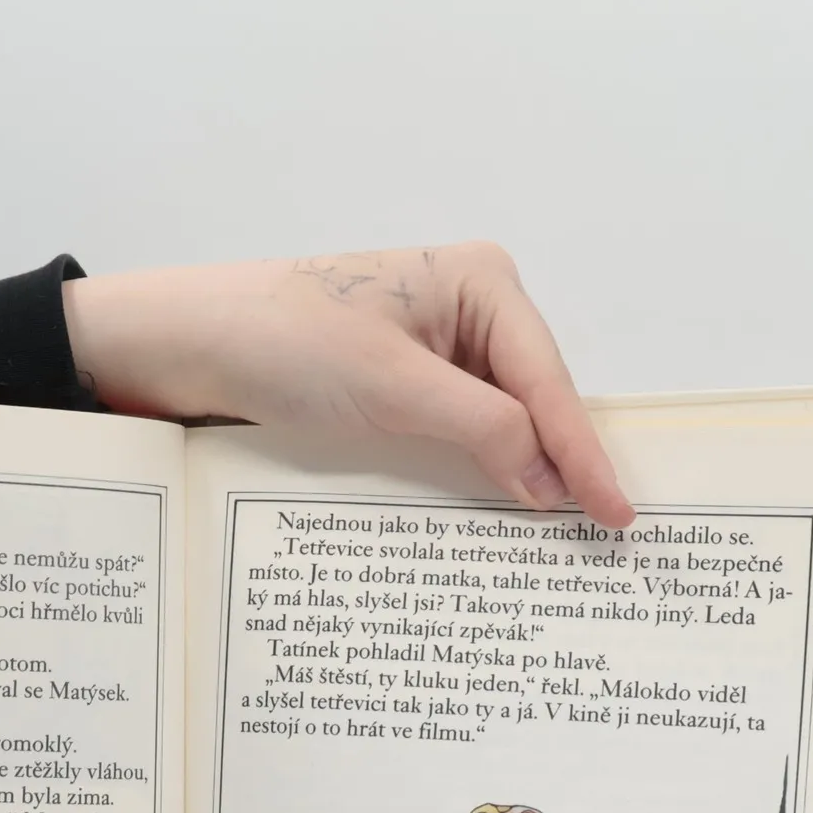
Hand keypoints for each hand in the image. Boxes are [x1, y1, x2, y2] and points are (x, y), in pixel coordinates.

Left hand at [63, 243, 632, 527]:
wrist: (194, 344)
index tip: (618, 513)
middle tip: (610, 532)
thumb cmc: (287, 342)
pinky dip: (485, 470)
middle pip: (537, 399)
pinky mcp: (409, 383)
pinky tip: (507, 506)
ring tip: (573, 531)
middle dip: (566, 462)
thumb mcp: (393, 387)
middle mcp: (473, 306)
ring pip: (505, 421)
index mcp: (483, 281)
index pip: (547, 381)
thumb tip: (551, 484)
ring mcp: (441, 346)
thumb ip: (481, 430)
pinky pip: (466, 432)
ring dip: (527, 473)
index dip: (583, 453)